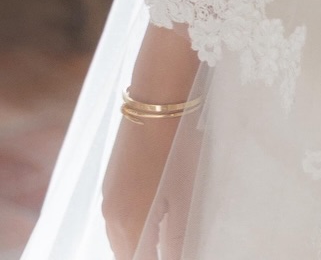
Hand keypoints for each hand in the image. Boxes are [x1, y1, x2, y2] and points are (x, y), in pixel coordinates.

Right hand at [101, 115, 180, 258]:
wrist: (156, 103)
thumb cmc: (178, 146)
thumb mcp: (185, 194)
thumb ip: (177, 235)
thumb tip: (178, 257)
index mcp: (131, 224)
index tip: (177, 254)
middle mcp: (111, 218)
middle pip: (126, 254)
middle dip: (147, 255)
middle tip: (171, 248)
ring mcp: (107, 200)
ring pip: (119, 240)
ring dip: (138, 244)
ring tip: (163, 240)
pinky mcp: (109, 185)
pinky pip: (116, 221)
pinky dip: (131, 229)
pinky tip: (152, 220)